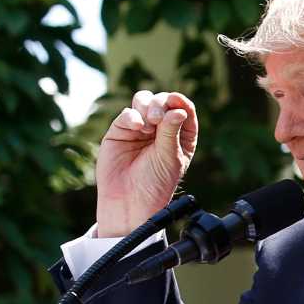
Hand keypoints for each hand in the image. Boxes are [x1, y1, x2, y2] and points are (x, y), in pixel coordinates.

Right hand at [95, 89, 198, 236]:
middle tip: (158, 117)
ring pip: (143, 101)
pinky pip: (127, 114)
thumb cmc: (154, 185)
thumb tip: (178, 109)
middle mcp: (160, 129)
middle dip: (161, 104)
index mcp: (179, 136)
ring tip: (150, 121)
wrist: (128, 202)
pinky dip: (133, 116)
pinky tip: (138, 127)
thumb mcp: (170, 158)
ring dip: (148, 105)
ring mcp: (139, 129)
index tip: (177, 101)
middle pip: (162, 101)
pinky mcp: (120, 132)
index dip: (181, 102)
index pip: (183, 110)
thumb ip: (172, 132)